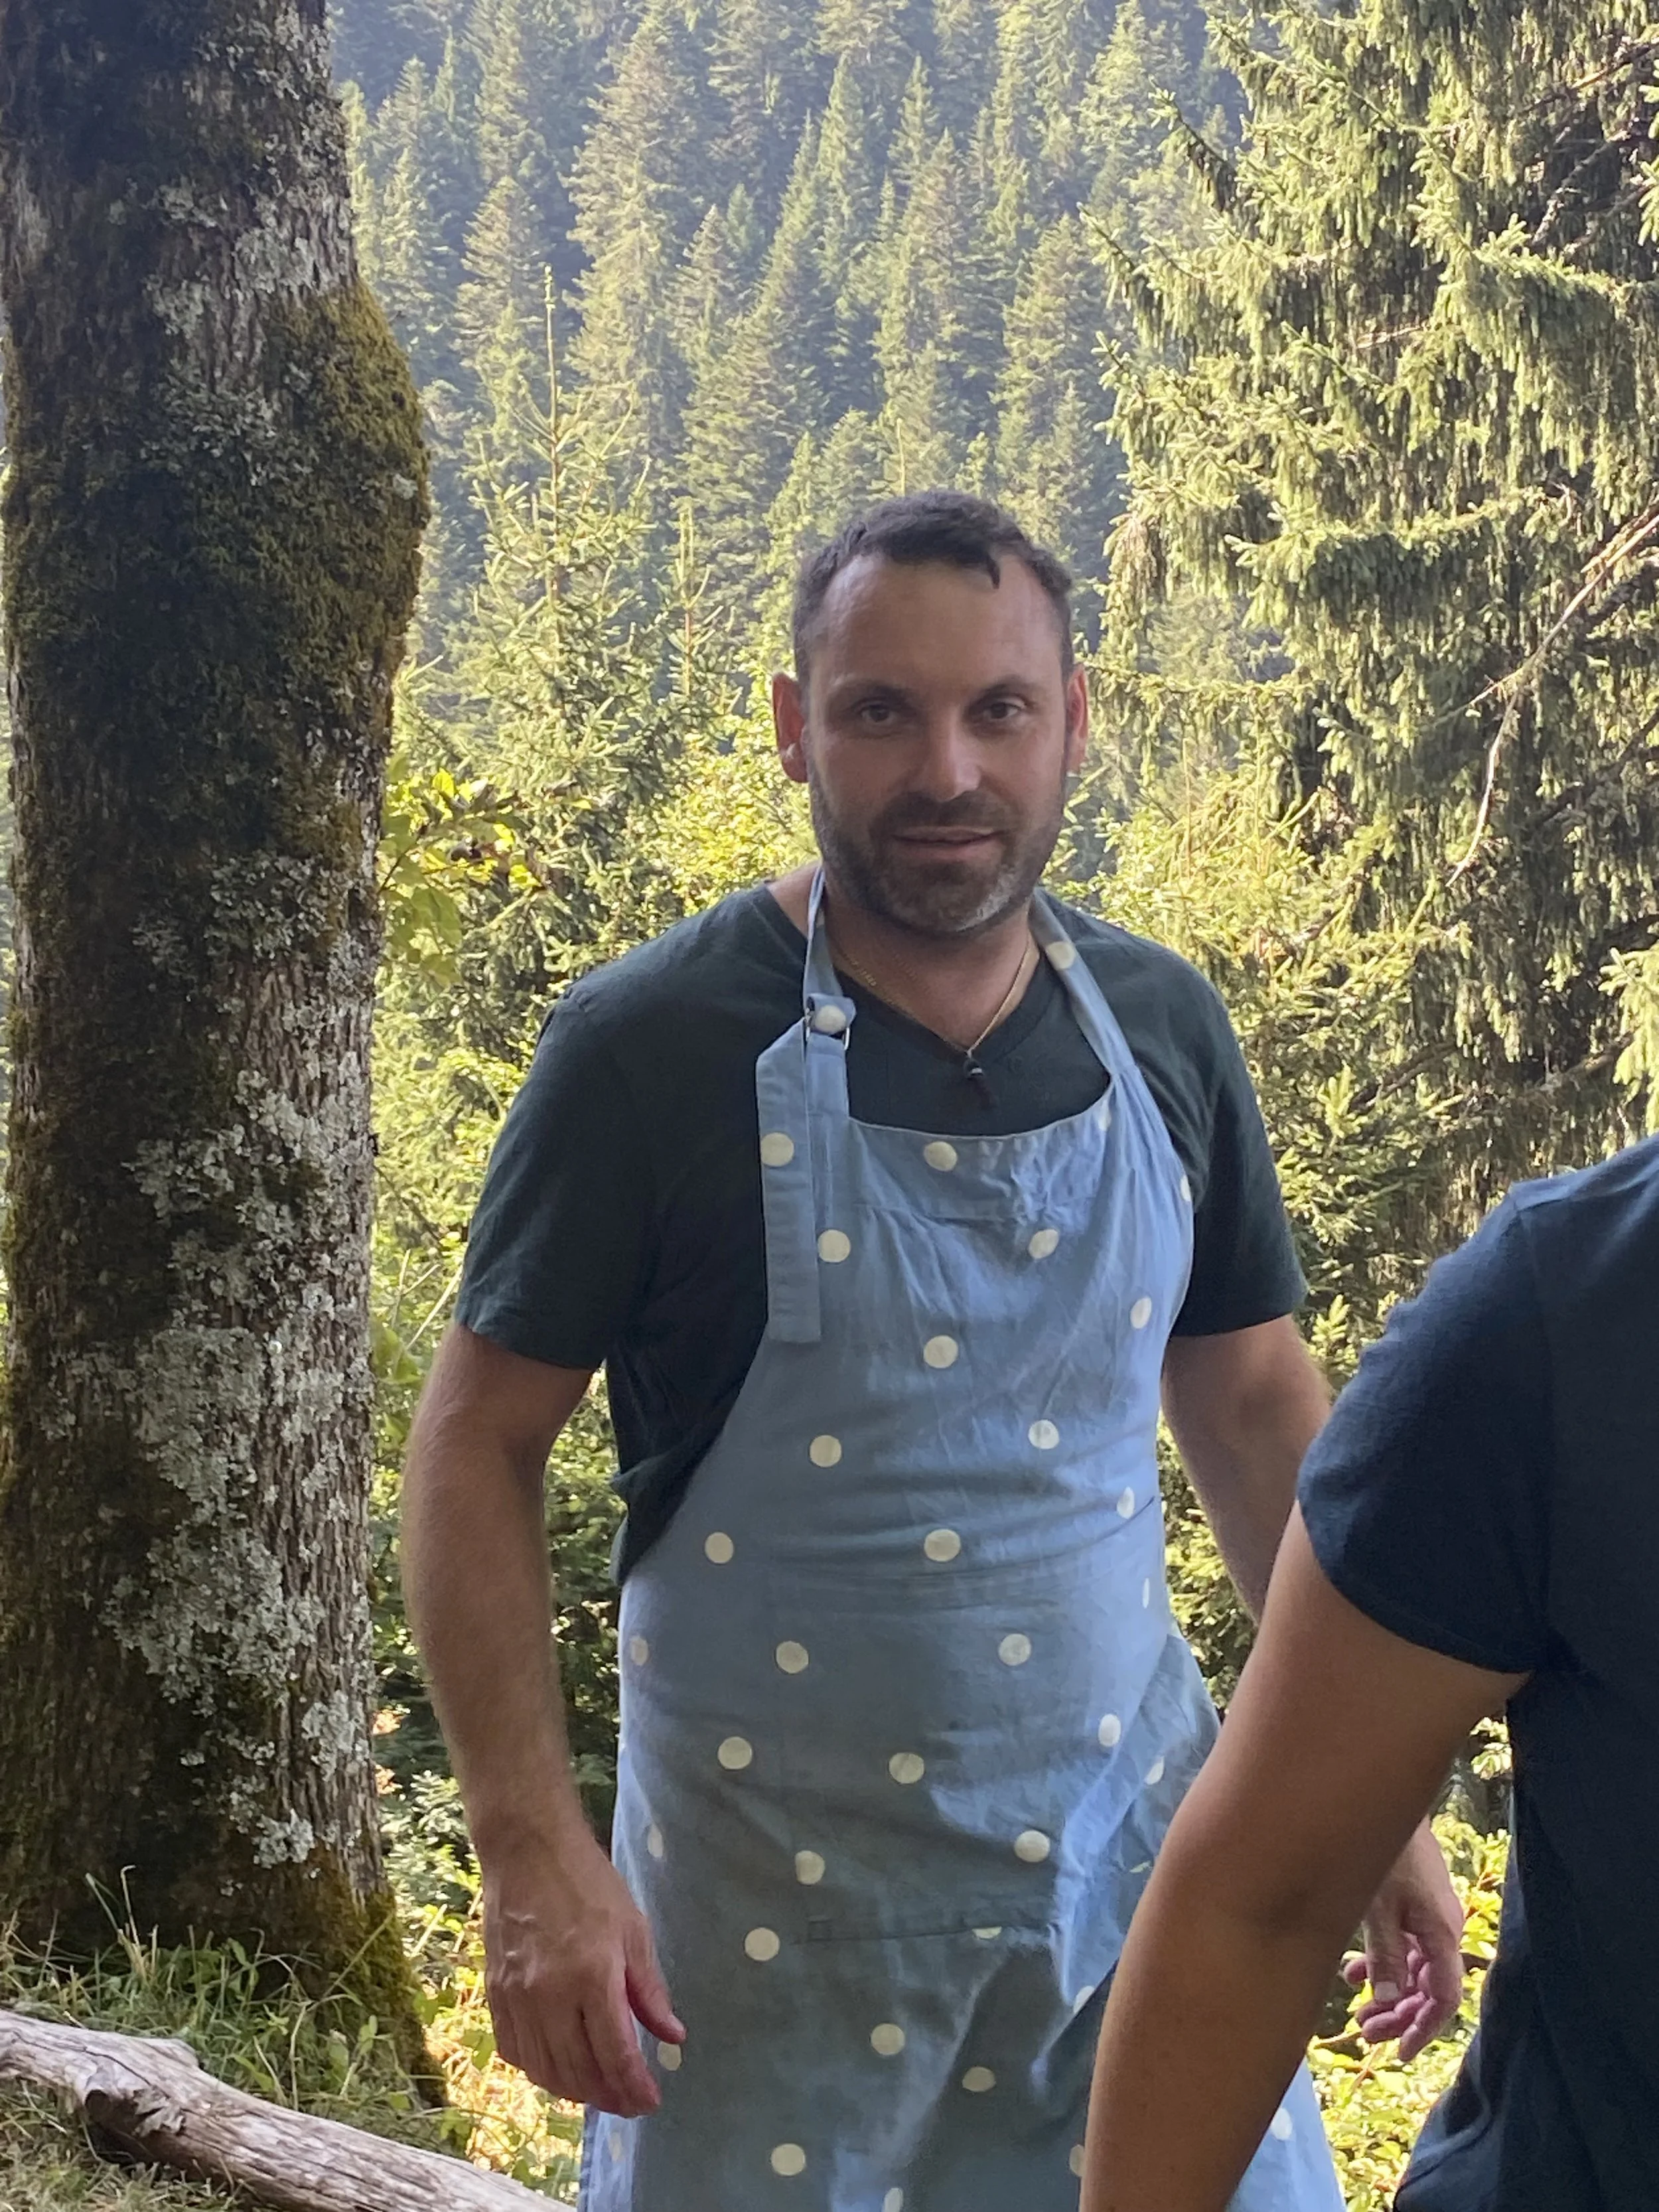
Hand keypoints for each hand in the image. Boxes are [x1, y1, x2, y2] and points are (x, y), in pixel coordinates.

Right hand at [482, 1826, 683, 2116]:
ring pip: (546, 2071)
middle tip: (629, 2101)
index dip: (634, 2088)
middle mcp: (550, 1996)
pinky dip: (540, 2072)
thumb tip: (674, 2036)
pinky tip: (560, 2068)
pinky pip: (516, 2053)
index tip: (651, 2103)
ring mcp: (517, 1999)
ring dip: (576, 2090)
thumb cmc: (588, 1883)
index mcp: (592, 1976)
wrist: (527, 1851)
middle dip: (609, 2096)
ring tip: (600, 2090)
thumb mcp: (633, 1929)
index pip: (615, 2054)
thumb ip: (650, 1989)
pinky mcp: (495, 1996)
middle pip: (580, 2072)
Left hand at [1343, 1821, 1464, 2060]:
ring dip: (1390, 1991)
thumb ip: (1385, 1953)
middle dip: (1399, 2014)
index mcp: (1442, 1932)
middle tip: (1365, 2031)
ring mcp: (1429, 1915)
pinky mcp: (1415, 1903)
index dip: (1423, 2029)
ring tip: (1358, 2009)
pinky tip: (1356, 1971)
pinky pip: (1406, 1946)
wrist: (1385, 1799)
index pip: (1443, 1997)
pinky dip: (1385, 1962)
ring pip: (1415, 1969)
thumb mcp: (1378, 1906)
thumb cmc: (1384, 1849)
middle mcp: (1442, 1928)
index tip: (1399, 2051)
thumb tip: (1389, 1999)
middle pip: (1428, 1988)